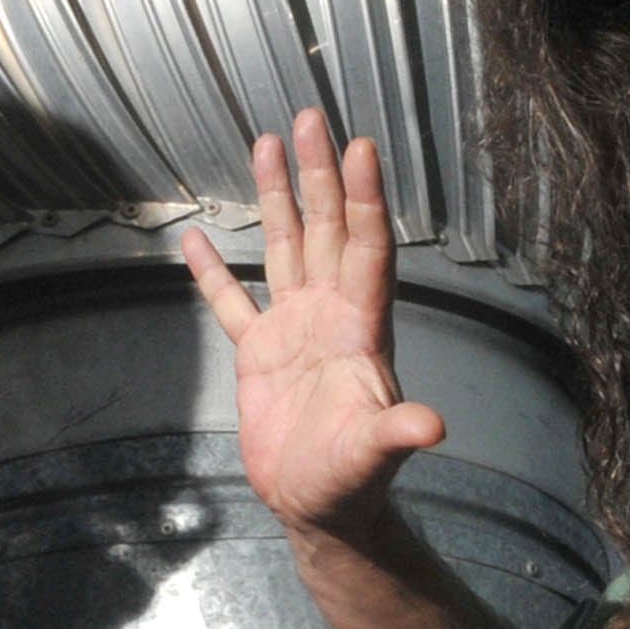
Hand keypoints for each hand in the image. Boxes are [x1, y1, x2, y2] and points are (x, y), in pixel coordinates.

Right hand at [177, 110, 446, 540]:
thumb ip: (396, 434)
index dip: (365, 199)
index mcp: (361, 328)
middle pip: (328, 229)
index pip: (366, 249)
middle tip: (312, 118)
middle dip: (320, 175)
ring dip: (279, 198)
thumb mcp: (373, 456)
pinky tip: (197, 237)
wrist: (318, 510)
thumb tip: (433, 426)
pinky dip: (215, 271)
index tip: (361, 148)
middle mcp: (330, 314)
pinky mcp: (258, 354)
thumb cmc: (352, 483)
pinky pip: (233, 301)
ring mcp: (294, 329)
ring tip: (268, 142)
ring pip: (287, 247)